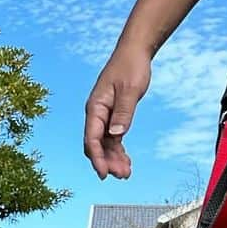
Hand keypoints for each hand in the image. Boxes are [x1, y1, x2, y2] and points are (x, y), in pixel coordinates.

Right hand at [84, 47, 151, 179]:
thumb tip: (116, 136)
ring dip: (114, 160)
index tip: (104, 173)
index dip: (97, 158)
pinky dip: (119, 151)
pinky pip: (113, 139)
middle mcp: (97, 115)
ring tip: (126, 173)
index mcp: (95, 108)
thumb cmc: (131, 66)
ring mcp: (104, 116)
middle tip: (122, 175)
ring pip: (105, 145)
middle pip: (97, 146)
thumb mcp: (130, 89)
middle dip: (107, 162)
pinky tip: (126, 162)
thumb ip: (123, 113)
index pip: (91, 139)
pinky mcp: (113, 116)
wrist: (135, 51)